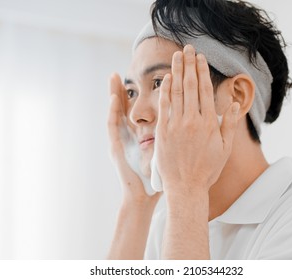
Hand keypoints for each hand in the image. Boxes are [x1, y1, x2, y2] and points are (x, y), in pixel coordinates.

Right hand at [107, 73, 160, 204]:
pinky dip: (112, 112)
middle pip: (125, 106)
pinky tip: (112, 99)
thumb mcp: (161, 152)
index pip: (140, 108)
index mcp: (140, 133)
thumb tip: (179, 121)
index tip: (145, 75)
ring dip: (115, 94)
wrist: (142, 196)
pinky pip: (113, 127)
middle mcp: (128, 134)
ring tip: (114, 77)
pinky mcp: (116, 147)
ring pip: (116, 112)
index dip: (140, 93)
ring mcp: (121, 140)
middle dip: (124, 88)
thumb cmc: (156, 176)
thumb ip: (167, 136)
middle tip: (122, 70)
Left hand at [155, 45, 239, 195]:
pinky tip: (165, 79)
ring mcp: (176, 125)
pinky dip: (164, 91)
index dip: (202, 72)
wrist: (186, 187)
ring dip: (176, 72)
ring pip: (176, 93)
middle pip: (190, 86)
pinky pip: (164, 107)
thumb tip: (231, 104)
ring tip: (176, 57)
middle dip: (189, 65)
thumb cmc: (207, 170)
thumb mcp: (224, 149)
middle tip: (187, 49)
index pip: (204, 91)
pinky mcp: (163, 132)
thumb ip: (229, 125)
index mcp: (209, 123)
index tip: (200, 58)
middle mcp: (192, 121)